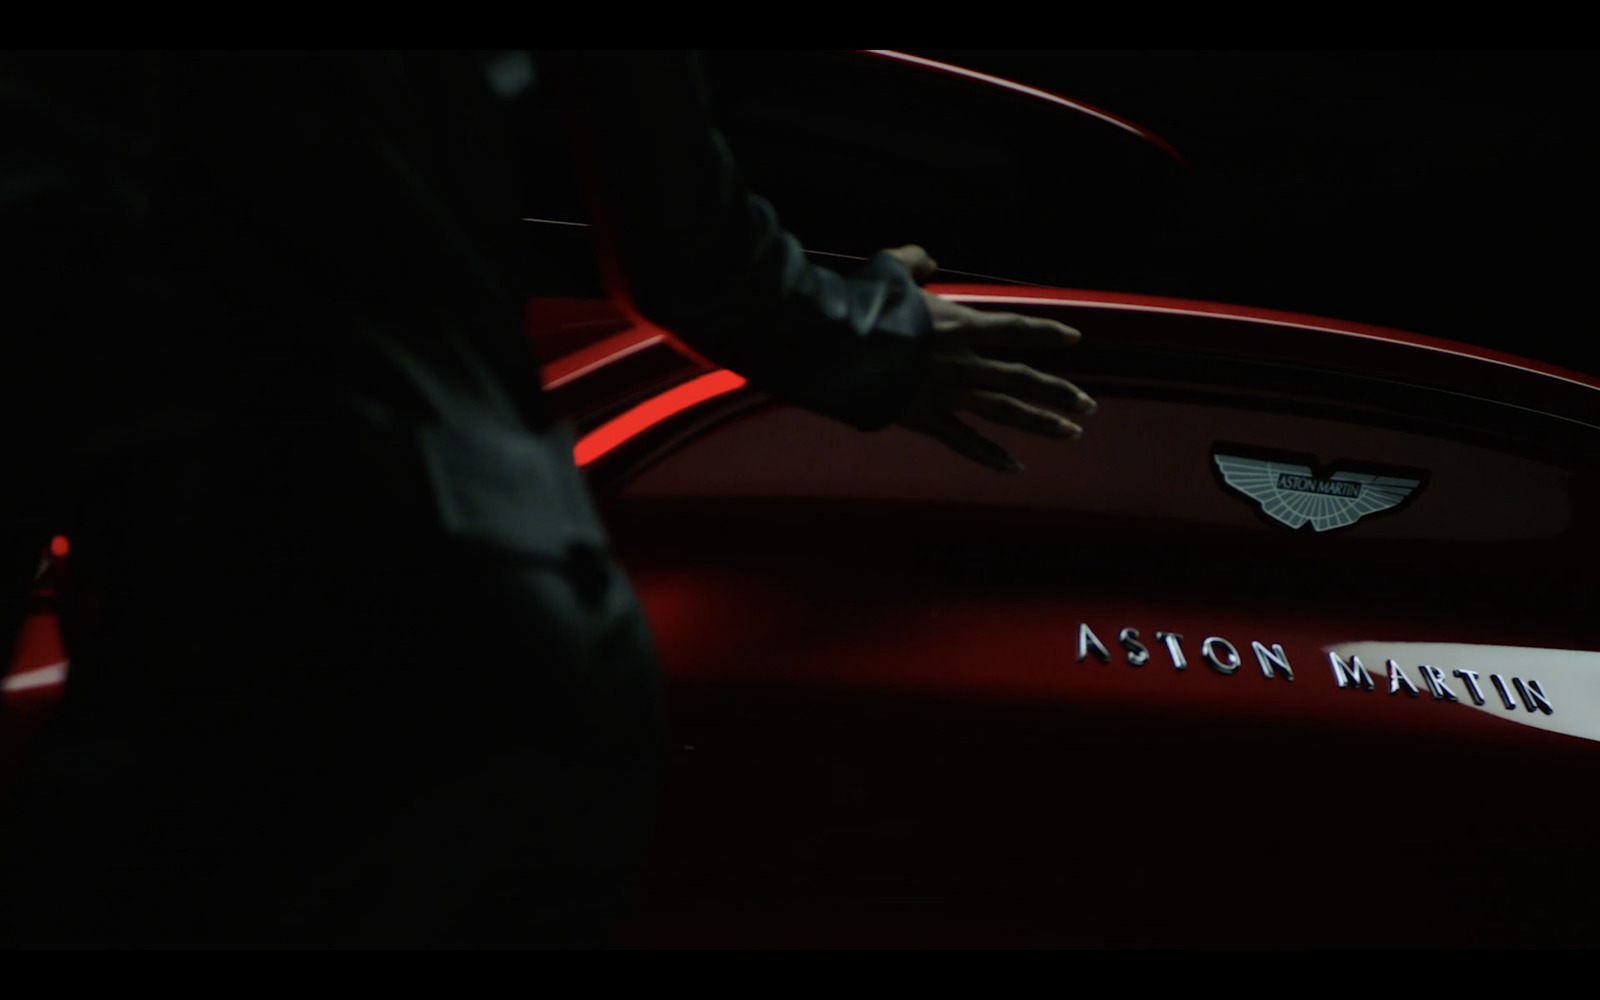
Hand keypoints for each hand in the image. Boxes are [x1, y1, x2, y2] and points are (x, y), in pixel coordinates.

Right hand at [882, 245, 1094, 472]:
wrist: (838, 346)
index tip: (1074, 339)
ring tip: (1073, 433)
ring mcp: (947, 394)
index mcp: (959, 325)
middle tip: (1088, 405)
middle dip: (1059, 391)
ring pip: (1005, 411)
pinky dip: (991, 456)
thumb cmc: (863, 303)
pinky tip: (1016, 467)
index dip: (1047, 333)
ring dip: (1042, 423)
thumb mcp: (891, 265)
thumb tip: (930, 262)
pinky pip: (965, 442)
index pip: (1016, 328)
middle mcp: (963, 362)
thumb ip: (916, 261)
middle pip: (1022, 378)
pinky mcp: (925, 419)